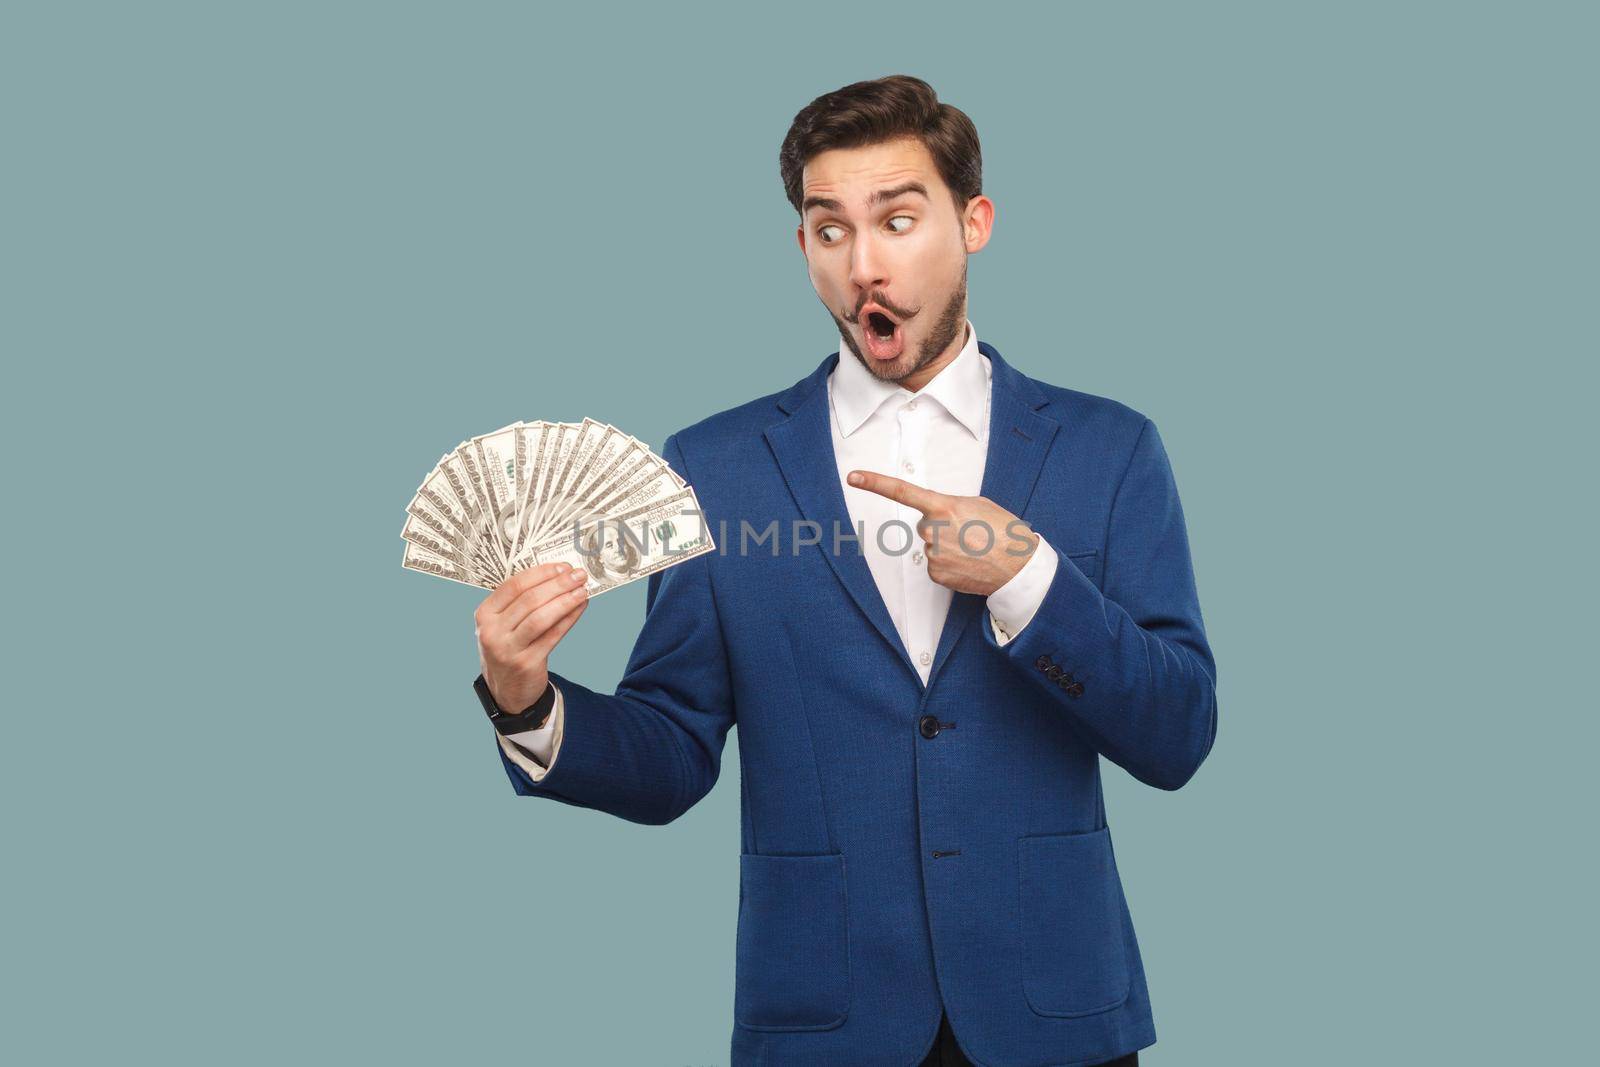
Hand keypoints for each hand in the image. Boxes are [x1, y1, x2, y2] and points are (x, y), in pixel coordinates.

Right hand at [475, 561, 589, 713]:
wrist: (505, 690)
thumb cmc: (508, 648)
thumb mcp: (503, 625)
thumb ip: (521, 603)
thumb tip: (558, 577)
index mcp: (484, 614)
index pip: (514, 585)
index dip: (541, 573)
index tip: (563, 567)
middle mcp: (491, 631)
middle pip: (529, 600)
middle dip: (558, 584)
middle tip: (578, 575)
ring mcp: (507, 649)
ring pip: (541, 617)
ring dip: (565, 601)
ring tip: (583, 591)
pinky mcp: (526, 663)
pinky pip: (552, 636)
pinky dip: (569, 619)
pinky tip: (580, 608)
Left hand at [847, 470, 1037, 595]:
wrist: (1019, 566)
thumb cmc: (1004, 531)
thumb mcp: (978, 505)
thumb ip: (951, 505)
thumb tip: (938, 514)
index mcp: (943, 507)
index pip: (901, 492)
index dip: (875, 483)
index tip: (853, 477)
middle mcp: (933, 530)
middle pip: (926, 524)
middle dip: (943, 527)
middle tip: (970, 532)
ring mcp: (933, 554)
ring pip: (932, 545)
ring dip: (949, 546)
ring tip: (974, 548)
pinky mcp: (936, 574)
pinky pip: (936, 565)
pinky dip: (950, 564)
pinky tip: (969, 563)